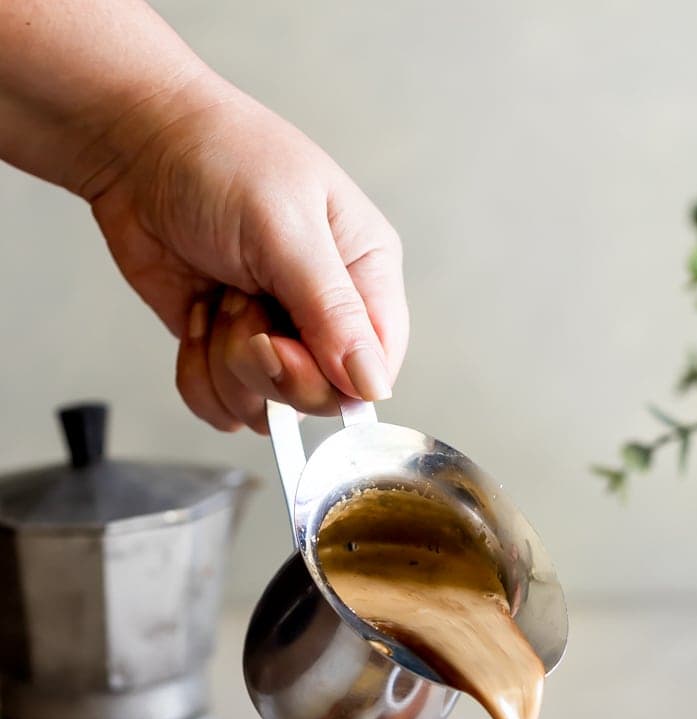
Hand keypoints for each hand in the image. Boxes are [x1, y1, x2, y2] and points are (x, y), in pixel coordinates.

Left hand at [86, 75, 407, 431]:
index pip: (376, 367)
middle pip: (321, 398)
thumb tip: (372, 386)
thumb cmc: (219, 159)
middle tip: (241, 309)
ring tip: (219, 297)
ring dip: (226, 365)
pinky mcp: (229, 352)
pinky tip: (197, 318)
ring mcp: (277, 336)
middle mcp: (327, 313)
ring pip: (268, 409)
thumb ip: (332, 311)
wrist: (135, 146)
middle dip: (268, 366)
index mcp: (364, 272)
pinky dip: (198, 375)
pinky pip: (225, 407)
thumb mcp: (286, 229)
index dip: (332, 381)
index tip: (282, 347)